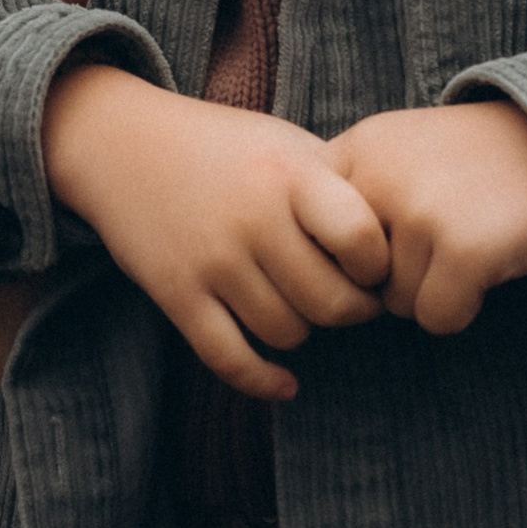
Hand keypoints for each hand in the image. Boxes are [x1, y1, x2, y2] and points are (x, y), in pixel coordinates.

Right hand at [42, 64, 388, 400]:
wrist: (121, 143)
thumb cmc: (224, 146)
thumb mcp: (286, 143)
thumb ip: (339, 185)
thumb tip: (405, 240)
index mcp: (289, 174)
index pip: (363, 240)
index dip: (380, 265)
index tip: (373, 264)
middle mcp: (253, 218)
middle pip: (332, 304)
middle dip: (351, 311)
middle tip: (350, 300)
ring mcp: (213, 260)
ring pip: (287, 334)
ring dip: (304, 332)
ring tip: (301, 307)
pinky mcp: (177, 294)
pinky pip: (230, 359)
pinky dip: (263, 381)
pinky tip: (286, 383)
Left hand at [321, 100, 526, 333]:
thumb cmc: (465, 164)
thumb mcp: (391, 152)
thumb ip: (342, 196)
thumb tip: (301, 276)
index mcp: (351, 151)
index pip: (307, 239)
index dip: (344, 258)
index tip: (379, 241)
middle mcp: (376, 178)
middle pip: (350, 280)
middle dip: (389, 279)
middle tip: (435, 238)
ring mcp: (419, 211)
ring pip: (394, 304)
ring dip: (430, 290)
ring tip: (463, 240)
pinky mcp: (463, 249)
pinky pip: (436, 318)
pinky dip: (461, 308)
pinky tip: (483, 267)